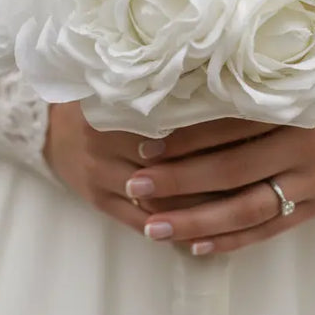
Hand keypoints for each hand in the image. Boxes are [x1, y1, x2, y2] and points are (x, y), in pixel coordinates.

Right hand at [43, 102, 277, 232]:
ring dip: (202, 207)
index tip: (256, 130)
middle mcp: (103, 140)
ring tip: (246, 204)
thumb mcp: (134, 83)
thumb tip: (235, 84)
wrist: (52, 127)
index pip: (176, 124)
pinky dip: (178, 228)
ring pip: (162, 200)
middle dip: (217, 173)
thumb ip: (173, 86)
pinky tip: (210, 231)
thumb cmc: (107, 98)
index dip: (217, 130)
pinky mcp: (100, 200)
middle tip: (262, 172)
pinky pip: (145, 222)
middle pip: (171, 166)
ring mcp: (100, 174)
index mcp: (118, 101)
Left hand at [132, 89, 314, 254]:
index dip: (185, 138)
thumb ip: (251, 88)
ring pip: (247, 209)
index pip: (230, 126)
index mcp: (295, 108)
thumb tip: (180, 95)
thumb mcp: (297, 80)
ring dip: (196, 221)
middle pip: (232, 171)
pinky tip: (195, 245)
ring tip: (153, 226)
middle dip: (178, 182)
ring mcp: (312, 183)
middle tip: (135, 187)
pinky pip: (268, 230)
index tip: (143, 145)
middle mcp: (305, 148)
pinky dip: (231, 240)